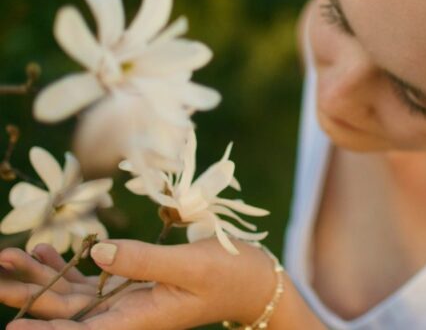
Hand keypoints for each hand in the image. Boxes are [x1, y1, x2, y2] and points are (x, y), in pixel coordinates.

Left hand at [0, 237, 279, 328]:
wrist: (254, 281)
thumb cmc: (231, 274)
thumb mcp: (190, 265)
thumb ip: (143, 260)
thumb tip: (95, 251)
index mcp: (137, 318)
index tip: (9, 328)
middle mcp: (126, 314)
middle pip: (64, 309)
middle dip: (26, 293)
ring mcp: (128, 298)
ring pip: (72, 294)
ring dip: (40, 276)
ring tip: (6, 256)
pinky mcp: (135, 283)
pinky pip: (91, 279)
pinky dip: (68, 265)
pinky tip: (47, 249)